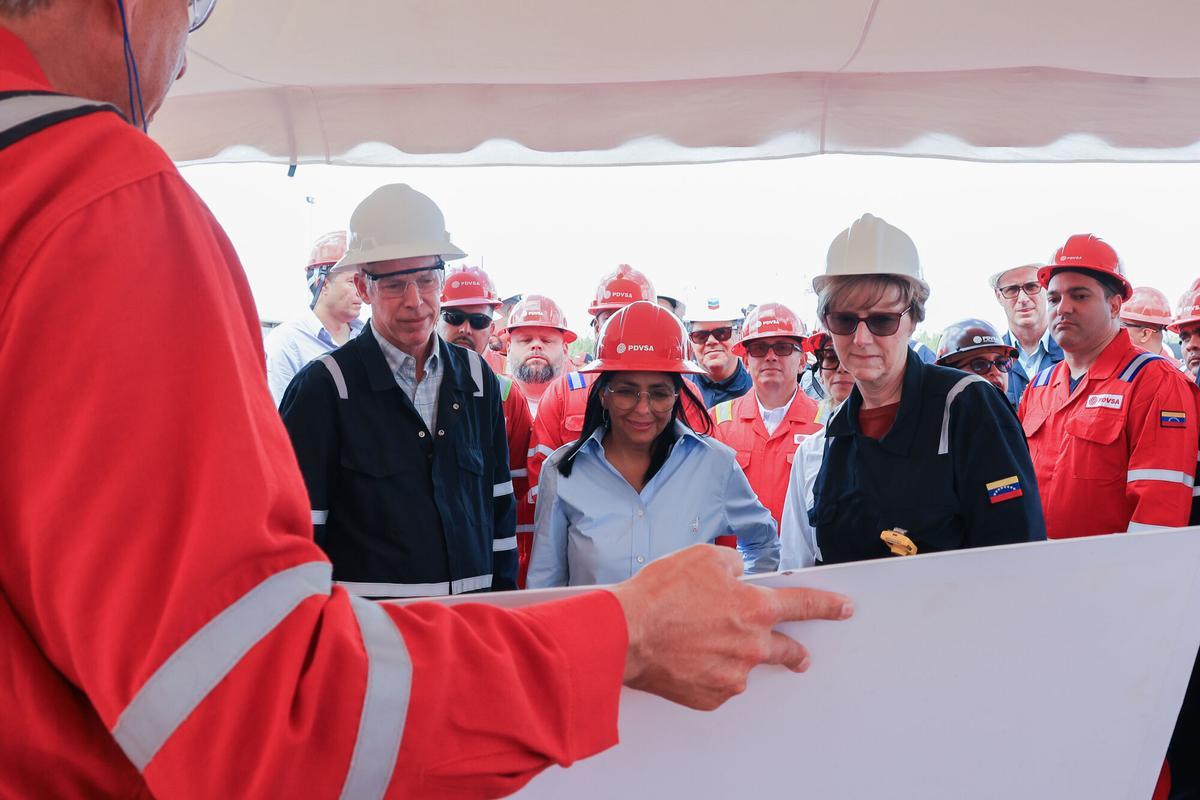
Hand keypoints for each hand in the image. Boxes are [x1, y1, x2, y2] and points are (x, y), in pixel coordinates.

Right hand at [608, 544, 852, 710]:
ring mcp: (732, 676)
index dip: (828, 606)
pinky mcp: (710, 696)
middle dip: (794, 651)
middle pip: (786, 650)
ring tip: (704, 643)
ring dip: (735, 656)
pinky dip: (711, 672)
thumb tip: (738, 572)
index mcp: (755, 608)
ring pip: (746, 666)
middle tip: (797, 655)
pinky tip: (690, 657)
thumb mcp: (702, 557)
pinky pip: (720, 684)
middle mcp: (751, 646)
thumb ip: (732, 564)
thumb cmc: (660, 595)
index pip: (805, 605)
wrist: (626, 634)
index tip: (844, 609)